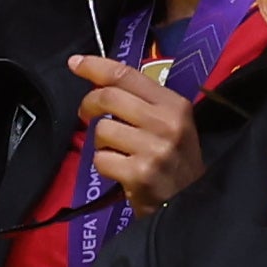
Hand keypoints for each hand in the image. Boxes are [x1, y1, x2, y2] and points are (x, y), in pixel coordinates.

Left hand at [66, 55, 209, 210]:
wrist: (191, 202)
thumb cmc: (176, 161)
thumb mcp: (171, 124)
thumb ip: (142, 102)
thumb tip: (100, 80)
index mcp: (174, 105)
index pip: (127, 75)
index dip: (96, 66)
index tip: (75, 64)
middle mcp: (166, 124)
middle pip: (109, 97)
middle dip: (89, 104)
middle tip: (86, 114)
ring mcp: (153, 150)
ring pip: (102, 130)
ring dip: (101, 142)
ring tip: (118, 152)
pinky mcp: (139, 174)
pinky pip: (101, 159)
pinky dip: (104, 165)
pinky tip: (121, 171)